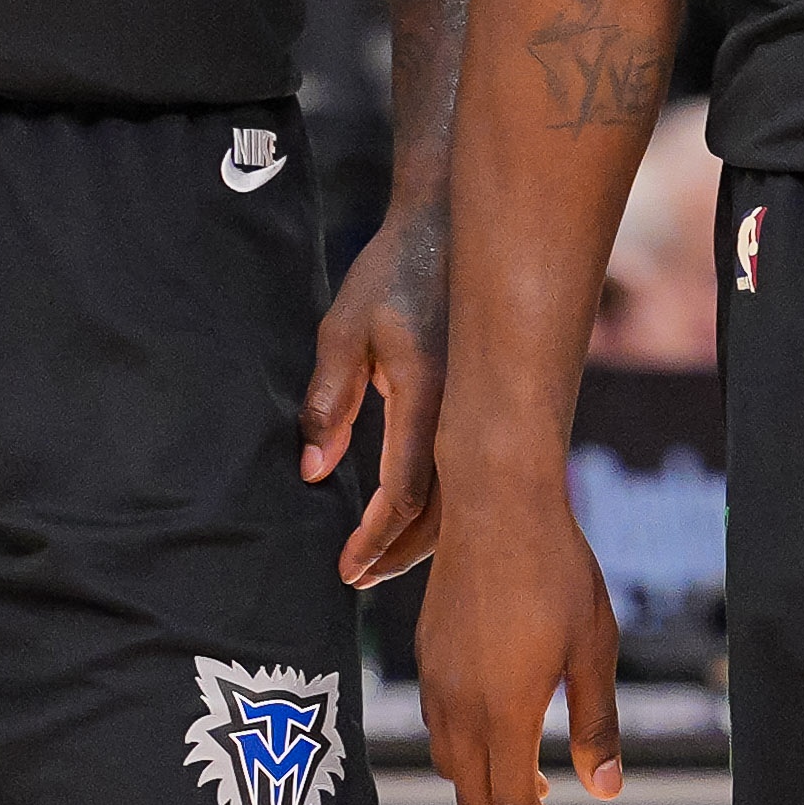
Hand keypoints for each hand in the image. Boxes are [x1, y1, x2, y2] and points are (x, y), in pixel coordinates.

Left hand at [301, 201, 446, 584]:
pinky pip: (473, 472)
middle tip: (359, 578)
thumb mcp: (343, 328)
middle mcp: (467, 411)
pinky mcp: (488, 401)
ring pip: (466, 498)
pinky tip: (418, 515)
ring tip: (384, 560)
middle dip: (401, 553)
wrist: (451, 225)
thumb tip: (315, 471)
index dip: (376, 537)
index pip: (405, 491)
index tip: (346, 567)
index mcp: (430, 395)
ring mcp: (484, 406)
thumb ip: (329, 401)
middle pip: (445, 511)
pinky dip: (447, 507)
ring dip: (426, 536)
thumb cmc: (392, 273)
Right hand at [415, 458, 624, 804]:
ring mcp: (435, 676)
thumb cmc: (557, 570)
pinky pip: (437, 723)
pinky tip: (501, 727)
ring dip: (484, 786)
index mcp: (503, 709)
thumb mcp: (593, 649)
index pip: (510, 804)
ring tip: (530, 783)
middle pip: (471, 794)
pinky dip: (466, 749)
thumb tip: (606, 792)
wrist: (496, 500)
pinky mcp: (427, 650)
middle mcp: (458, 702)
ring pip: (448, 762)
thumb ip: (595, 725)